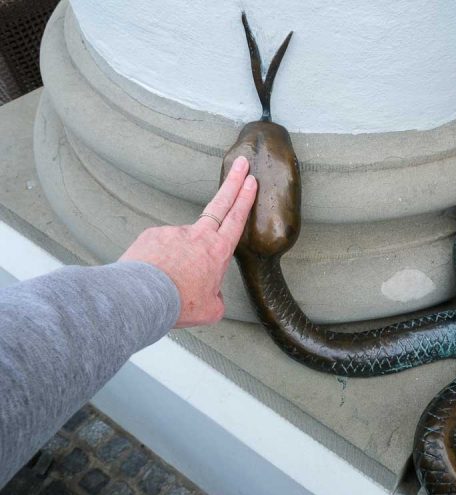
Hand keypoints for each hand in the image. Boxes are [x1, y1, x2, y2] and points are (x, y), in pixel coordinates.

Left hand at [119, 156, 256, 327]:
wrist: (142, 296)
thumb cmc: (179, 303)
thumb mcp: (209, 310)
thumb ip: (216, 298)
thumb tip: (212, 295)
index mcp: (217, 252)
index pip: (236, 219)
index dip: (245, 199)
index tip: (251, 181)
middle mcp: (198, 236)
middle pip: (221, 203)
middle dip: (233, 182)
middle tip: (242, 163)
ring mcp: (174, 233)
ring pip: (182, 243)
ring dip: (179, 258)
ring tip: (169, 284)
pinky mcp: (153, 235)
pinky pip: (160, 248)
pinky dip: (159, 261)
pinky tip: (154, 279)